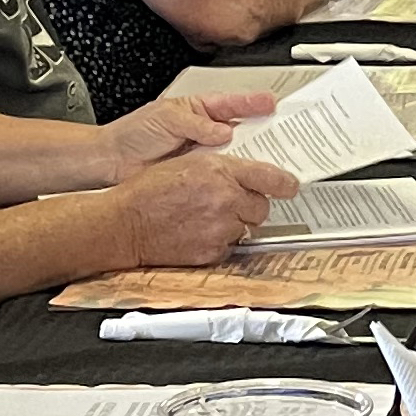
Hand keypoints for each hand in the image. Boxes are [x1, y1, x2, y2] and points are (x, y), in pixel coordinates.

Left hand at [98, 94, 261, 175]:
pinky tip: (244, 181)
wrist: (112, 162)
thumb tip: (223, 131)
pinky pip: (222, 176)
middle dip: (262, 132)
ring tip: (268, 160)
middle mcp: (206, 132)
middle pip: (243, 130)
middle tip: (282, 136)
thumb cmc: (133, 133)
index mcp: (200, 110)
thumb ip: (195, 124)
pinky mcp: (200, 176)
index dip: (254, 104)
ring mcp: (205, 155)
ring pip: (236, 154)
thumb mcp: (166, 118)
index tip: (273, 104)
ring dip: (251, 157)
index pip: (233, 104)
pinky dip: (233, 178)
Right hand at [115, 150, 297, 268]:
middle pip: (261, 207)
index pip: (270, 178)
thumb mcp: (187, 163)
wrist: (124, 224)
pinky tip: (198, 232)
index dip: (285, 184)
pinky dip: (219, 241)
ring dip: (233, 224)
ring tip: (206, 218)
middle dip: (249, 205)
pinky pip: (229, 246)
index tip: (290, 187)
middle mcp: (224, 199)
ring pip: (245, 228)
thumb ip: (221, 168)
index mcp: (219, 172)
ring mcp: (220, 228)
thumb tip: (247, 174)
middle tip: (228, 203)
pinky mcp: (212, 251)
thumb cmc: (147, 192)